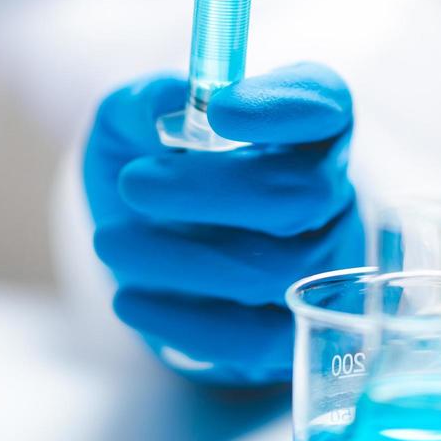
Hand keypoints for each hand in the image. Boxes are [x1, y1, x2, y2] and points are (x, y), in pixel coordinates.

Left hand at [84, 62, 363, 385]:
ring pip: (279, 271)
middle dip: (211, 191)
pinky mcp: (297, 334)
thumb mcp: (129, 120)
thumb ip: (146, 101)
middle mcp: (330, 191)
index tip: (218, 109)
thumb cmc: (148, 163)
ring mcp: (324, 269)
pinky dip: (187, 323)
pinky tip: (129, 299)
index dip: (281, 107)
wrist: (143, 245)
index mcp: (304, 122)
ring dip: (181, 259)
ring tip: (110, 241)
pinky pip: (260, 339)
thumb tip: (173, 103)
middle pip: (305, 193)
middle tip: (134, 184)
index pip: (325, 105)